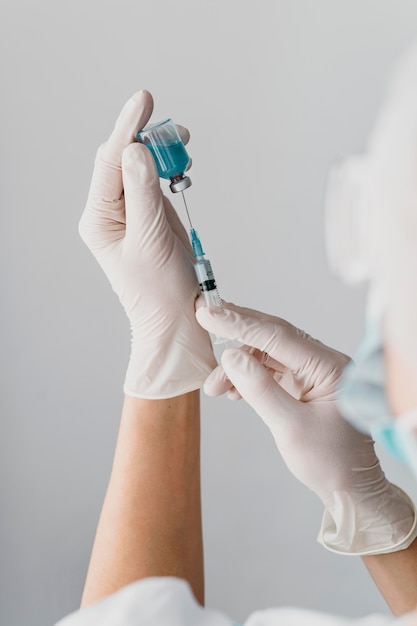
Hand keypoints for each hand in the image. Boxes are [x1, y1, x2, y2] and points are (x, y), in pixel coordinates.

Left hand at [79, 90, 215, 398]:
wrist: (178, 318)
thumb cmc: (160, 290)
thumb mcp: (151, 240)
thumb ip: (144, 193)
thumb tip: (136, 150)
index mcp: (100, 218)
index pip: (110, 162)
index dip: (127, 129)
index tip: (144, 100)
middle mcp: (111, 211)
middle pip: (123, 159)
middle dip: (147, 138)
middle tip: (176, 133)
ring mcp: (132, 211)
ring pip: (141, 166)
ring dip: (161, 152)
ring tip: (183, 148)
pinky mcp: (152, 215)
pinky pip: (156, 179)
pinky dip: (169, 168)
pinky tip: (182, 167)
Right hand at [196, 302, 416, 553]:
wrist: (350, 489)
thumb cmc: (330, 463)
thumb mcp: (291, 428)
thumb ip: (261, 389)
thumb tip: (231, 356)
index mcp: (328, 367)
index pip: (278, 336)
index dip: (240, 323)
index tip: (209, 313)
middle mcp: (322, 363)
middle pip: (272, 336)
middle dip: (236, 329)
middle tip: (203, 318)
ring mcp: (312, 373)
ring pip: (267, 355)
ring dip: (237, 365)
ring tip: (213, 386)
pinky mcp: (302, 384)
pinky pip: (269, 370)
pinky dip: (247, 377)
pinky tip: (231, 390)